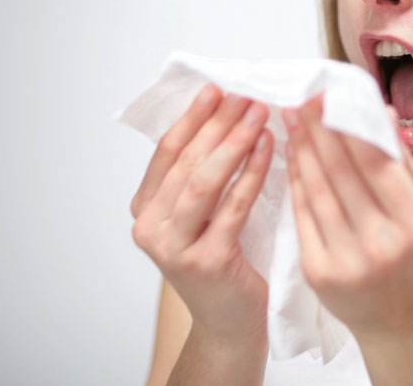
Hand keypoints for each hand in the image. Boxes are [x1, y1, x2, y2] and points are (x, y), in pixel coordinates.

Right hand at [131, 84, 273, 343]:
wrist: (230, 322)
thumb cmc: (221, 262)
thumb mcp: (200, 216)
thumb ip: (199, 174)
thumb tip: (223, 115)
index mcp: (145, 210)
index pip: (166, 152)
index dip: (192, 118)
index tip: (215, 90)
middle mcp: (150, 229)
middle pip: (186, 163)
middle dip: (217, 125)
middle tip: (245, 97)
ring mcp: (174, 248)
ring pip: (203, 183)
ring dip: (233, 144)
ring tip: (258, 115)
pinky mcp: (206, 262)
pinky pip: (232, 208)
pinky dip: (251, 174)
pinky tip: (268, 150)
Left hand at [283, 96, 412, 341]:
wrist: (403, 325)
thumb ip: (402, 162)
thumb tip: (378, 109)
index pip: (375, 164)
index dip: (347, 126)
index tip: (328, 97)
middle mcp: (383, 246)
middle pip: (342, 174)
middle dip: (318, 130)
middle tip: (301, 98)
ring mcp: (348, 262)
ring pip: (318, 192)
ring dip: (302, 150)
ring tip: (292, 119)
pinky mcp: (319, 274)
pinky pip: (303, 217)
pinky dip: (296, 182)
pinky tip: (292, 156)